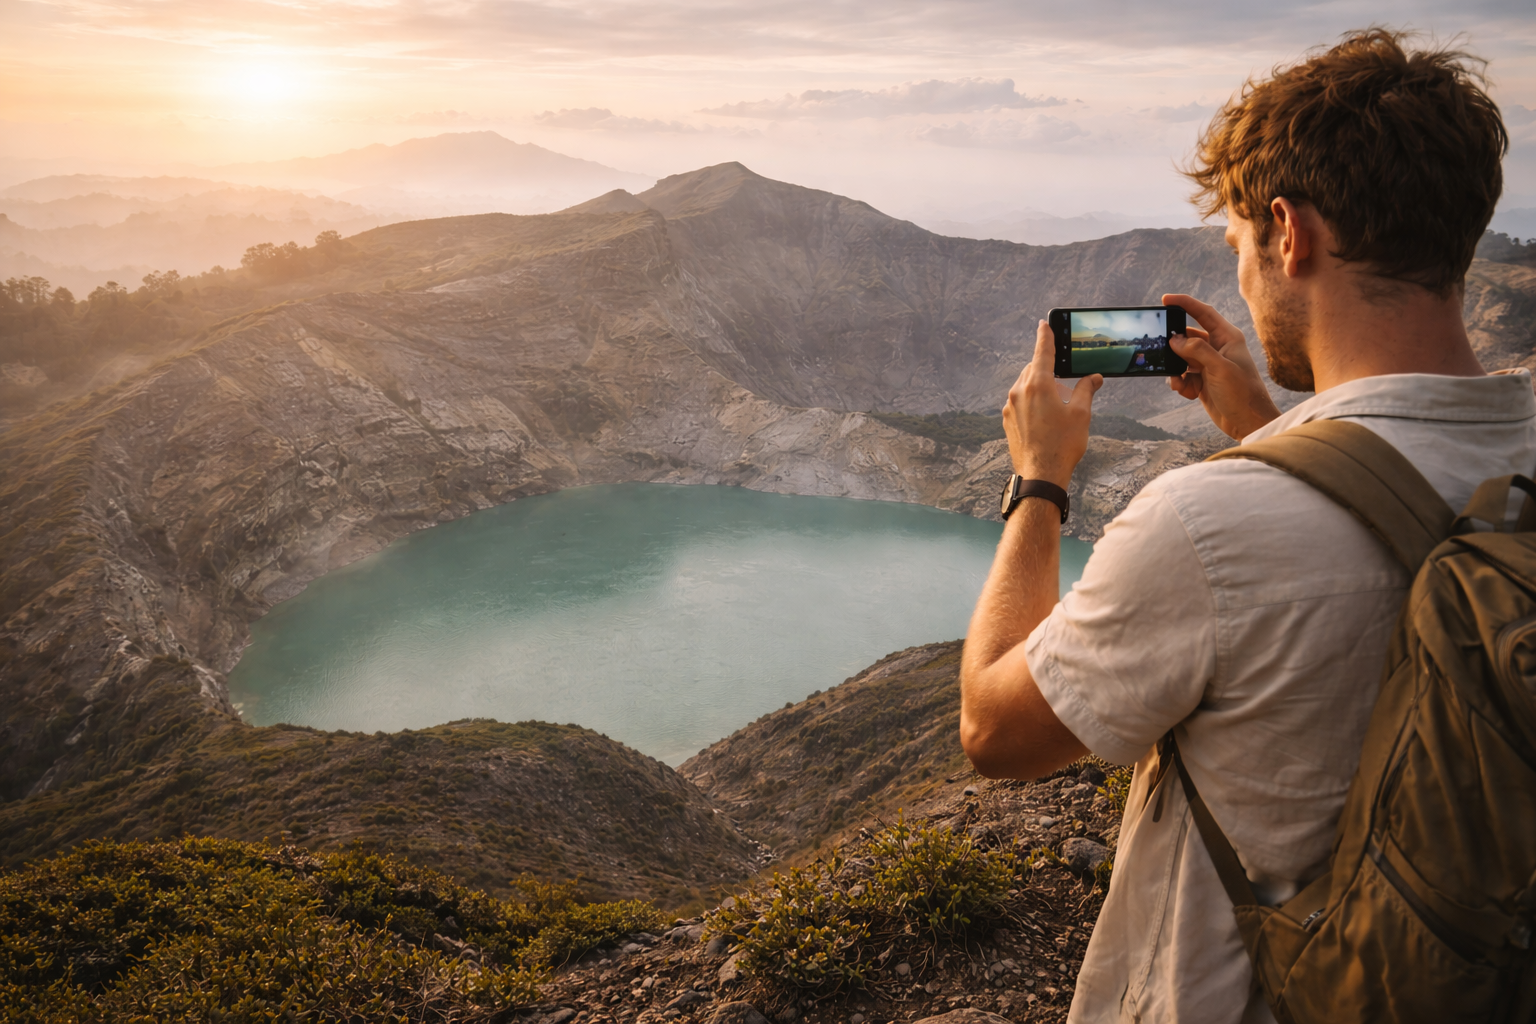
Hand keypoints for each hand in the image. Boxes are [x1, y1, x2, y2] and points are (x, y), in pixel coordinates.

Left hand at [1003, 320, 1102, 487]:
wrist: (1040, 474)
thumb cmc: (1062, 445)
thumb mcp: (1080, 414)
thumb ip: (1086, 390)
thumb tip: (1094, 378)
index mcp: (1038, 385)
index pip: (1042, 351)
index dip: (1045, 336)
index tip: (1044, 324)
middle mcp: (1020, 391)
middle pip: (1033, 368)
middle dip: (1047, 366)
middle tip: (1063, 372)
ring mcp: (1010, 406)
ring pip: (1025, 384)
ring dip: (1039, 384)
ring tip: (1057, 398)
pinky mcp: (1006, 420)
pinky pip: (1019, 400)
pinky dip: (1031, 399)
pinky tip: (1044, 413)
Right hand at [1163, 293, 1280, 440]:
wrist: (1248, 422)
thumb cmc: (1242, 393)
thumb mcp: (1220, 368)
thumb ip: (1197, 350)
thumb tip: (1175, 339)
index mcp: (1227, 338)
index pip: (1203, 313)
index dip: (1184, 303)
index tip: (1165, 299)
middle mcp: (1217, 348)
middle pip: (1187, 336)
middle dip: (1174, 344)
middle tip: (1162, 349)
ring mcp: (1208, 365)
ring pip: (1181, 358)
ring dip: (1176, 370)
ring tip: (1180, 383)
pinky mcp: (1202, 381)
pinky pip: (1182, 375)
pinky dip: (1180, 383)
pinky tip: (1188, 393)